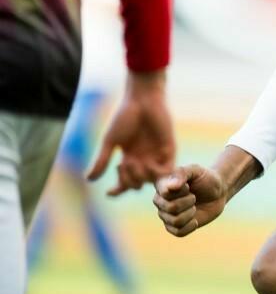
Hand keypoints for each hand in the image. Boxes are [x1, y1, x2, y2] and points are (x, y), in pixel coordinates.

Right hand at [87, 70, 174, 195]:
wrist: (143, 100)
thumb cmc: (125, 117)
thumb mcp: (111, 141)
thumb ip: (102, 160)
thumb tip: (88, 180)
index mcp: (130, 158)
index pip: (125, 182)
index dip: (117, 191)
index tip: (108, 192)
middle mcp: (144, 159)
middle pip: (137, 184)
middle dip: (127, 181)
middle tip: (121, 164)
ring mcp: (157, 155)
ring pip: (151, 181)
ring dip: (139, 177)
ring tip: (132, 162)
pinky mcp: (169, 150)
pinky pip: (167, 171)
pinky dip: (156, 173)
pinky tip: (147, 164)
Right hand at [154, 165, 226, 236]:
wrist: (218, 192)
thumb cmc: (205, 178)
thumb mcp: (196, 170)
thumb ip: (182, 173)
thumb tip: (171, 187)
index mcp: (162, 185)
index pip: (165, 193)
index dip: (181, 191)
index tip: (188, 185)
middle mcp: (161, 201)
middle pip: (170, 208)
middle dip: (188, 201)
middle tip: (193, 196)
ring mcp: (167, 215)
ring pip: (175, 221)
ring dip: (190, 213)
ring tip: (194, 206)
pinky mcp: (175, 227)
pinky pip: (178, 232)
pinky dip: (190, 226)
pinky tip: (195, 219)